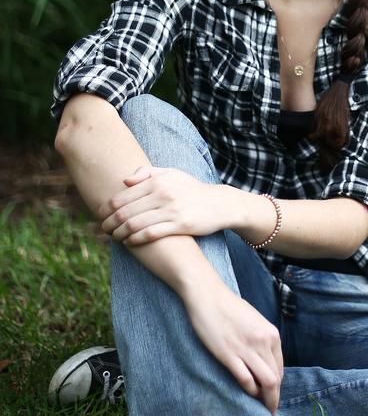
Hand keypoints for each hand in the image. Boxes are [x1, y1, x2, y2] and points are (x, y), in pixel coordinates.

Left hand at [98, 166, 241, 244]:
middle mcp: (163, 194)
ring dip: (119, 233)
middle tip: (103, 229)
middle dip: (109, 223)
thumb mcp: (173, 174)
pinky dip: (135, 240)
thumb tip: (125, 180)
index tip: (100, 215)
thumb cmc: (193, 190)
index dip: (106, 208)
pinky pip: (150, 234)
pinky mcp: (180, 225)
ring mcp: (172, 210)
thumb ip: (147, 173)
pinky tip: (129, 242)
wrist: (220, 204)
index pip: (122, 196)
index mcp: (157, 181)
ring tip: (114, 237)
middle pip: (125, 212)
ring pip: (134, 224)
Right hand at [183, 275, 283, 414]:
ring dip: (265, 399)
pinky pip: (246, 379)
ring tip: (261, 409)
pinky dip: (249, 390)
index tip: (271, 396)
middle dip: (273, 398)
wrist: (207, 295)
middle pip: (276, 379)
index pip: (280, 369)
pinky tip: (247, 394)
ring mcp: (247, 349)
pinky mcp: (229, 354)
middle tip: (268, 409)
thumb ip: (262, 339)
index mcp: (271, 334)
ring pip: (266, 382)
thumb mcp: (254, 321)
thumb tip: (264, 360)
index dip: (277, 387)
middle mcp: (263, 342)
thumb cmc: (228, 307)